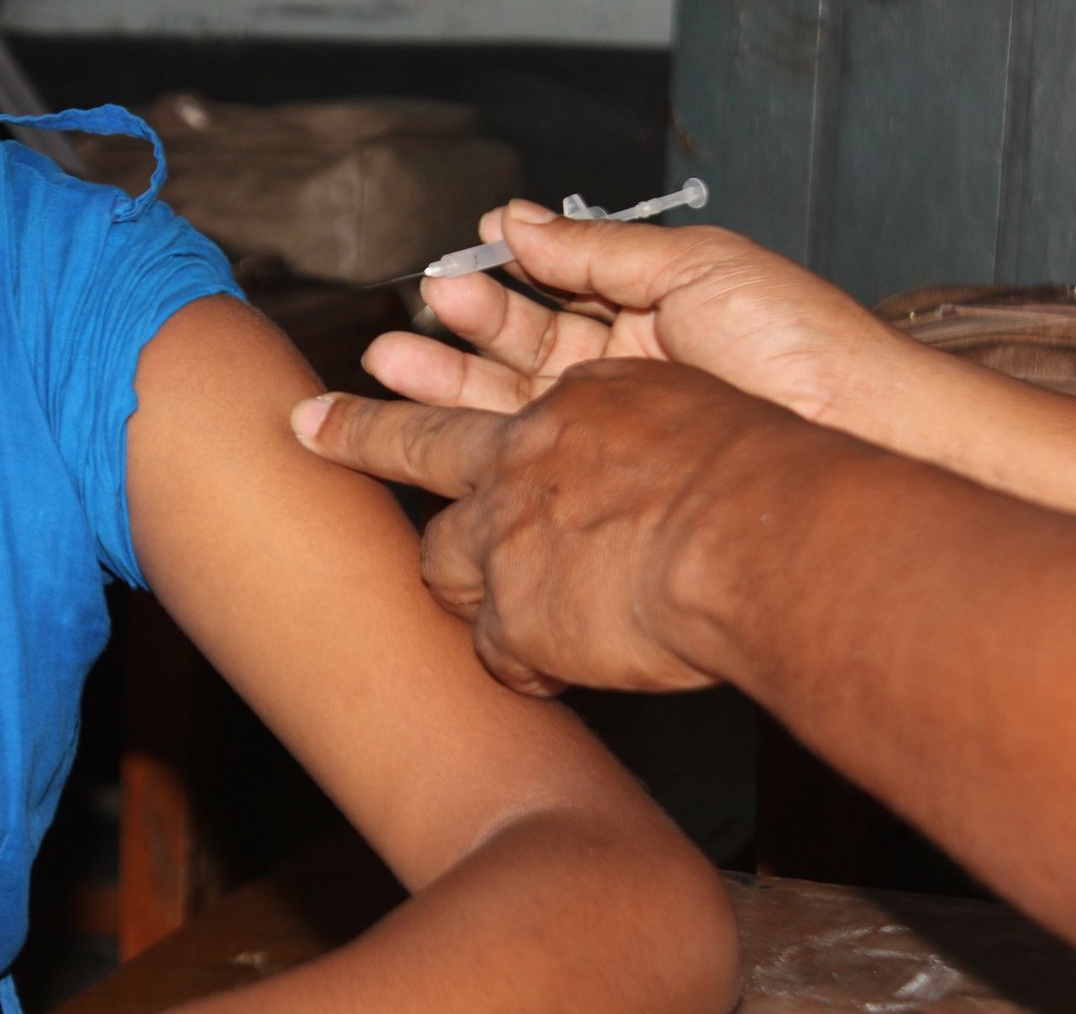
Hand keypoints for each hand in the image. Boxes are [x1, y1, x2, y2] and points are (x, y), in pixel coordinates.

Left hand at [292, 359, 833, 695]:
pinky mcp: (514, 624)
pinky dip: (529, 665)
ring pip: (449, 567)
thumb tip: (626, 448)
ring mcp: (506, 544)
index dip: (392, 414)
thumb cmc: (756, 471)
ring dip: (471, 586)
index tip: (326, 410)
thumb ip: (633, 426)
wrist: (758, 538)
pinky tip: (566, 668)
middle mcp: (518, 469)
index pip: (465, 409)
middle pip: (424, 466)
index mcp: (565, 412)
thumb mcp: (687, 407)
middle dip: (371, 451)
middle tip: (317, 431)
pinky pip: (500, 656)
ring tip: (504, 609)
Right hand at [365, 202, 904, 428]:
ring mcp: (622, 433)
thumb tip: (512, 221)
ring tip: (394, 368)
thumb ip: (598, 247)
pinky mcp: (621, 486)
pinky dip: (487, 445)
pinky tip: (445, 430)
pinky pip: (541, 464)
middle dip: (457, 340)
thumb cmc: (798, 339)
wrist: (859, 430)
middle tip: (403, 331)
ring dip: (452, 387)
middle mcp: (626, 374)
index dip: (498, 283)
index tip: (457, 262)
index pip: (551, 294)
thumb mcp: (695, 264)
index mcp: (647, 311)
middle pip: (519, 355)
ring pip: (516, 409)